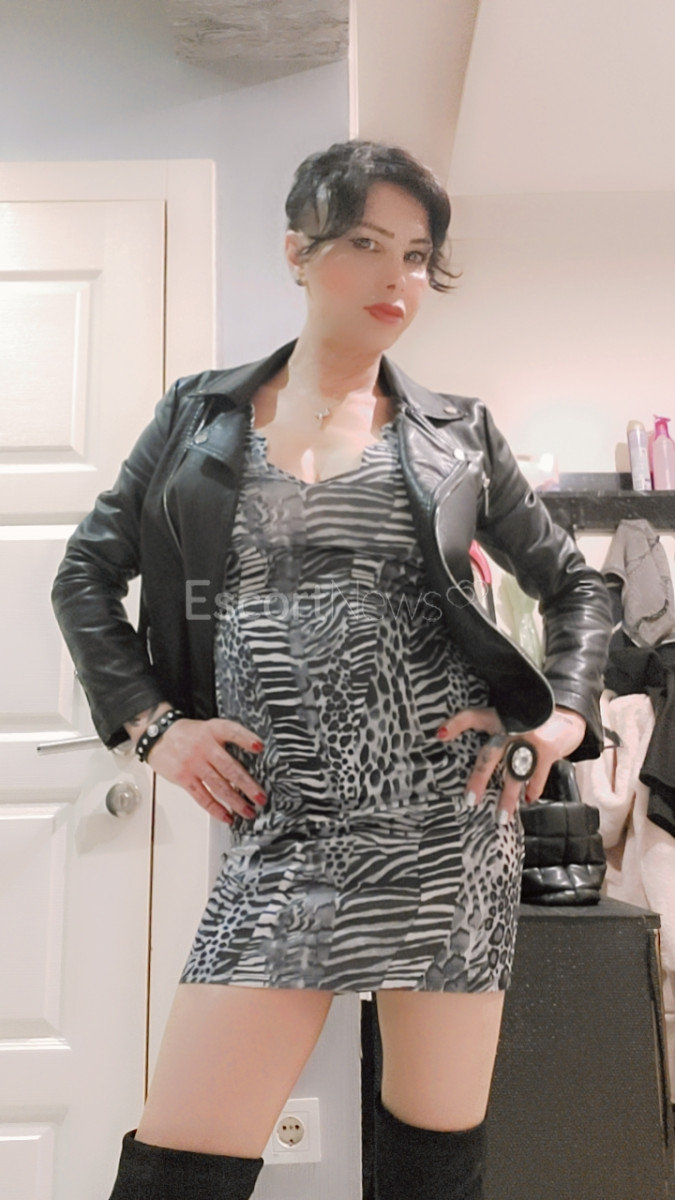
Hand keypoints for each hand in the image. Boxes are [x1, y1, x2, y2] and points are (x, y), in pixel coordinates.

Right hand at [145, 717, 266, 823]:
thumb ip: (225, 740)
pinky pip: (202, 796)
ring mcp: (193, 763)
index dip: (246, 738)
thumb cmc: (187, 735)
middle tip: (261, 798)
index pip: (231, 731)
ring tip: (248, 812)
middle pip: (229, 767)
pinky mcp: (183, 777)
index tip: (259, 747)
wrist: (157, 736)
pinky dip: (215, 809)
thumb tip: (248, 761)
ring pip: (218, 785)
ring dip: (235, 802)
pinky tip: (227, 816)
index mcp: (213, 730)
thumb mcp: (207, 728)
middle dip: (247, 785)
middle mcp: (204, 747)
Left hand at [436, 705, 586, 819]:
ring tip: (501, 817)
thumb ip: (490, 735)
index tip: (439, 736)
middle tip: (470, 800)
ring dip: (508, 797)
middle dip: (479, 779)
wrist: (567, 717)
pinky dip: (533, 790)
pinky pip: (536, 775)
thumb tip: (460, 754)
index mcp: (498, 718)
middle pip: (490, 754)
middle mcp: (512, 726)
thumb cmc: (530, 725)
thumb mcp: (508, 722)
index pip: (472, 716)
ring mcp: (530, 738)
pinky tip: (528, 800)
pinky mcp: (547, 749)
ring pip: (514, 772)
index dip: (455, 724)